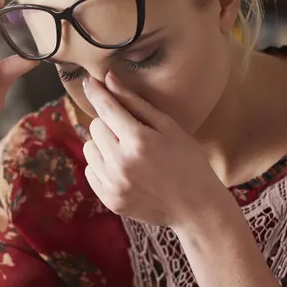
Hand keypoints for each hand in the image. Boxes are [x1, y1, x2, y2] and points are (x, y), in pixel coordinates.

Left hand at [81, 73, 230, 228]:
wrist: (196, 208)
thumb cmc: (188, 161)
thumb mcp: (168, 127)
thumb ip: (135, 103)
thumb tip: (108, 79)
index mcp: (139, 140)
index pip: (106, 108)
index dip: (96, 92)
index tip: (89, 81)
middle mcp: (121, 163)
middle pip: (95, 126)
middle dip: (109, 124)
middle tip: (131, 133)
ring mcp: (113, 184)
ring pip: (89, 148)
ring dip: (103, 145)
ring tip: (127, 152)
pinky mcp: (109, 199)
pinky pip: (90, 170)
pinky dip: (102, 165)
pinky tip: (124, 170)